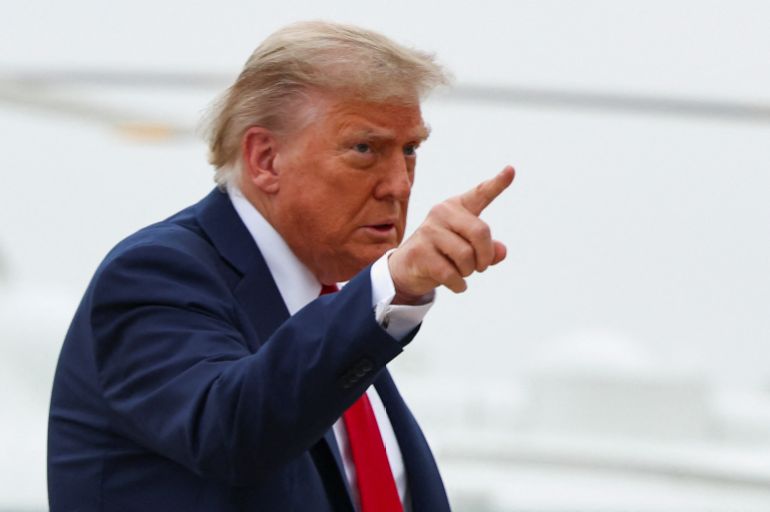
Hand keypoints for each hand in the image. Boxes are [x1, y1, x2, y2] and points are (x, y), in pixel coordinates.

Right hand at [388, 165, 514, 302]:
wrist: (407, 268)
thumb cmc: (443, 254)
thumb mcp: (468, 249)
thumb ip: (488, 249)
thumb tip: (501, 251)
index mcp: (456, 207)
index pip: (480, 193)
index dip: (497, 183)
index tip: (511, 170)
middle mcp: (442, 213)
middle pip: (480, 232)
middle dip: (486, 256)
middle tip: (481, 267)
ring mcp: (428, 231)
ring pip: (466, 256)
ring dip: (469, 272)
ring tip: (461, 273)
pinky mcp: (420, 252)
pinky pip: (451, 273)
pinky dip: (459, 284)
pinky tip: (457, 285)